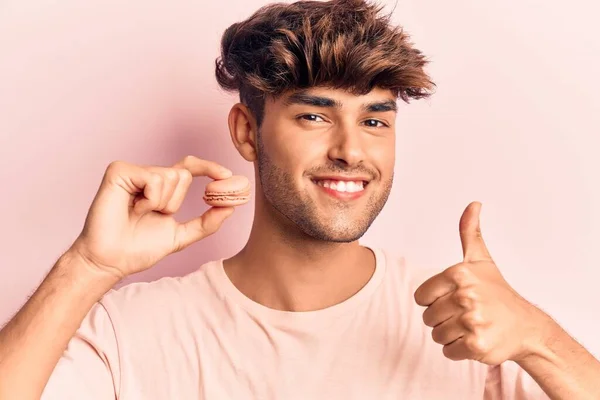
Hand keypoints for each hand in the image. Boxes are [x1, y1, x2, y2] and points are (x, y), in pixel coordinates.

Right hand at [69, 156, 235, 279]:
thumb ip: (206, 223)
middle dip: (175, 202)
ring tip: (139, 213)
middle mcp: (148, 174)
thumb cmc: (138, 249)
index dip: (209, 168)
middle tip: (152, 215)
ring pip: (170, 176)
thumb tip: (231, 208)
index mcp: (162, 187)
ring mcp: (133, 171)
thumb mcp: (181, 236)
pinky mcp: (119, 171)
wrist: (111, 261)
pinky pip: (154, 178)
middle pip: (183, 174)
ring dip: (160, 203)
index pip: (190, 167)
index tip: (228, 176)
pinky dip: (149, 199)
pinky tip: (132, 208)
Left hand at [413, 201, 548, 364]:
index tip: (454, 299)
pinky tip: (476, 339)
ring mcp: (471, 321)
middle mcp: (465, 295)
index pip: (421, 297)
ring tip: (471, 326)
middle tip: (466, 315)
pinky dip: (459, 350)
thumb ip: (470, 232)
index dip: (434, 301)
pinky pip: (448, 351)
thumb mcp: (481, 260)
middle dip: (443, 319)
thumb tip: (473, 204)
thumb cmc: (498, 292)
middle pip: (428, 317)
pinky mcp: (476, 344)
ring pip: (436, 335)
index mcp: (458, 273)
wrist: (525, 326)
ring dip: (451, 335)